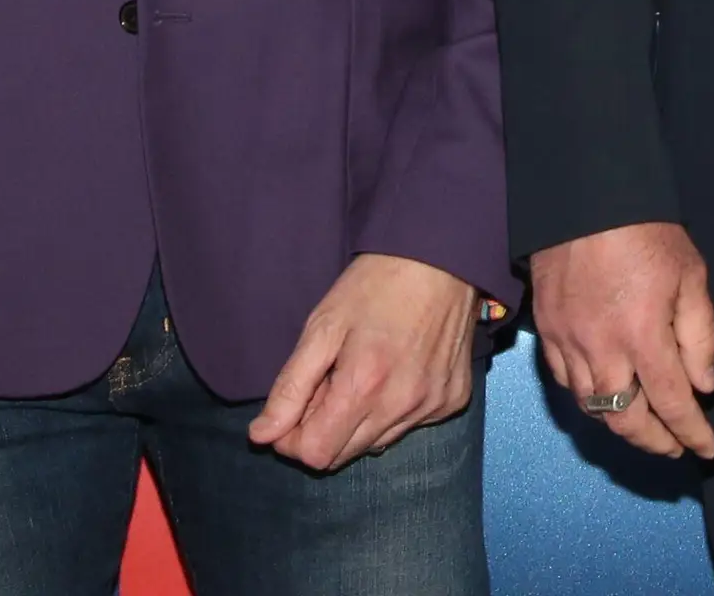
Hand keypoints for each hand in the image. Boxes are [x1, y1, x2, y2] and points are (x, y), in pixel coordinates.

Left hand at [250, 253, 480, 471]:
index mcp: (363, 387)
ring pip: (376, 444)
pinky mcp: (452, 401)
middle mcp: (401, 406)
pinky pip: (410, 427)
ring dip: (358, 422)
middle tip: (328, 383)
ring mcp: (432, 406)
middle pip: (343, 456)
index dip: (293, 439)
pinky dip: (393, 412)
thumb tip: (261, 435)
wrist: (442, 258)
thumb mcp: (322, 326)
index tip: (294, 410)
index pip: (315, 455)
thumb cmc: (375, 285)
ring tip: (363, 374)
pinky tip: (397, 373)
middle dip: (323, 430)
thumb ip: (290, 387)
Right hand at [529, 221, 713, 459]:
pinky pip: (566, 382)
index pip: (671, 403)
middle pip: (625, 420)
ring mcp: (568, 343)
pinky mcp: (545, 332)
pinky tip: (606, 394)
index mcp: (643, 336)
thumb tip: (702, 385)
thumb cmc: (646, 232)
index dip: (691, 433)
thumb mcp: (690, 275)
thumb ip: (699, 335)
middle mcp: (602, 350)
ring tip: (644, 426)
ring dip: (620, 424)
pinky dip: (589, 398)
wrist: (583, 198)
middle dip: (654, 442)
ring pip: (592, 408)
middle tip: (674, 446)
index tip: (706, 450)